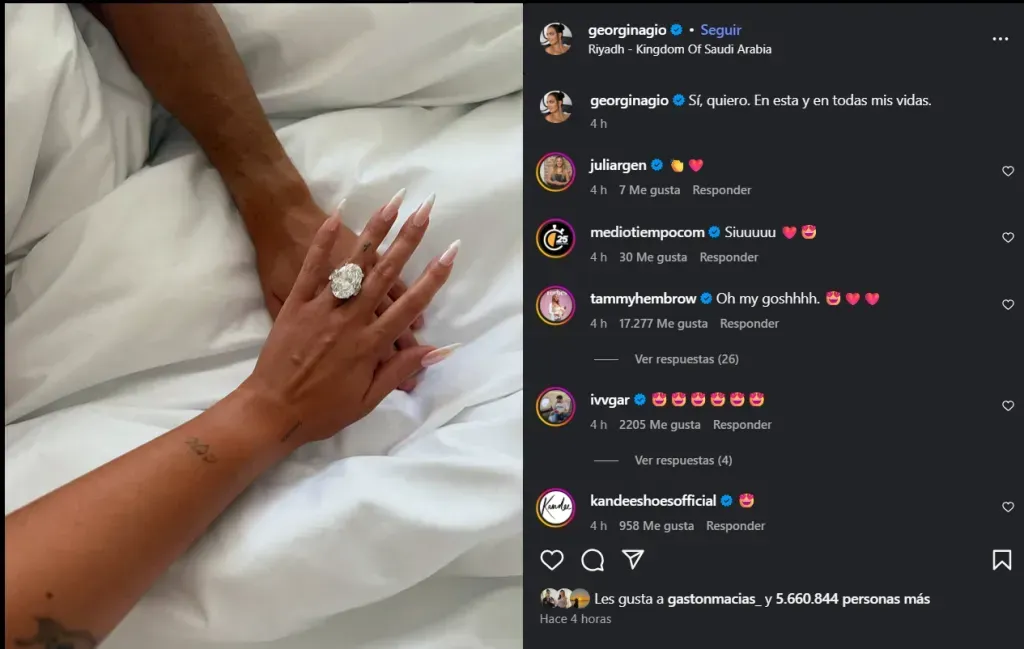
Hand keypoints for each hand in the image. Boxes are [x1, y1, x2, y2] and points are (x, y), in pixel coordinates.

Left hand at [242, 199, 458, 444]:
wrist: (270, 410)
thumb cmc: (321, 410)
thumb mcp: (366, 400)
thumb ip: (399, 371)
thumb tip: (434, 351)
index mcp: (370, 345)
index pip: (409, 305)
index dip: (433, 277)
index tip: (450, 252)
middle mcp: (350, 320)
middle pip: (386, 273)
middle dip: (409, 240)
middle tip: (426, 212)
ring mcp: (322, 308)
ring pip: (354, 264)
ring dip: (375, 231)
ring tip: (394, 203)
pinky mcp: (296, 303)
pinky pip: (312, 267)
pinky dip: (324, 241)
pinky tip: (338, 215)